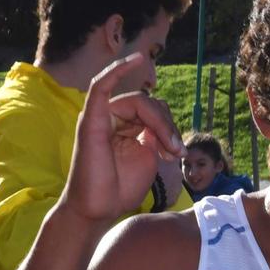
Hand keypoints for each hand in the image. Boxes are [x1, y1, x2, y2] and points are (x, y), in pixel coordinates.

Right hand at [60, 53, 183, 225]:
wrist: (99, 210)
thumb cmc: (120, 188)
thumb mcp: (147, 157)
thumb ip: (156, 136)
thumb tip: (166, 124)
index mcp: (126, 125)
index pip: (153, 110)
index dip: (170, 127)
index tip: (178, 153)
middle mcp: (113, 117)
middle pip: (149, 103)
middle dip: (168, 126)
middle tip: (176, 152)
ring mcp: (101, 117)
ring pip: (137, 101)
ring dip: (160, 122)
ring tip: (168, 149)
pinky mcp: (91, 120)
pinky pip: (101, 86)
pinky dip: (117, 70)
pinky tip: (135, 59)